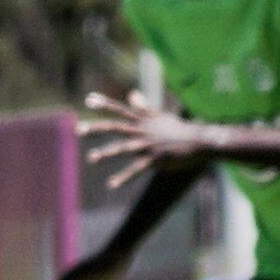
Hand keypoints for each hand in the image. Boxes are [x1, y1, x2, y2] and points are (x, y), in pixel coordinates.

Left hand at [77, 92, 211, 181]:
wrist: (200, 141)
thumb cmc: (180, 130)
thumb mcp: (160, 116)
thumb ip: (143, 107)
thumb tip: (132, 94)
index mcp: (144, 120)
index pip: (121, 110)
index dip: (104, 104)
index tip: (88, 99)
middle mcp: (143, 130)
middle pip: (116, 127)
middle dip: (97, 128)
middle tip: (79, 129)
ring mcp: (149, 145)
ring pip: (124, 148)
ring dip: (106, 153)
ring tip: (91, 159)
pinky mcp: (155, 159)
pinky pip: (137, 169)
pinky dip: (124, 177)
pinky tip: (111, 185)